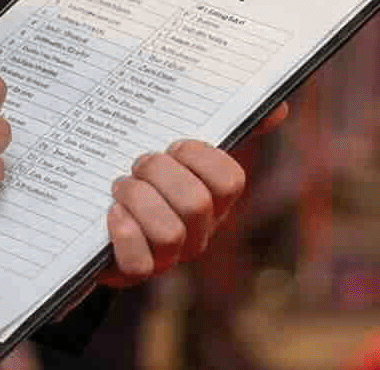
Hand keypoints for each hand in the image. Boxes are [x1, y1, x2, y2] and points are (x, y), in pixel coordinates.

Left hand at [99, 139, 248, 286]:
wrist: (99, 215)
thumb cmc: (148, 177)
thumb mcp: (181, 150)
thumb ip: (226, 127)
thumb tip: (280, 108)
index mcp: (216, 199)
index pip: (230, 181)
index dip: (200, 157)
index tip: (175, 145)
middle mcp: (200, 231)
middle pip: (196, 204)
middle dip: (159, 174)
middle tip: (138, 163)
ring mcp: (171, 256)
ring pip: (169, 234)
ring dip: (138, 200)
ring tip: (121, 187)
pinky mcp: (136, 272)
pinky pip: (140, 264)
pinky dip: (125, 234)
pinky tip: (114, 213)